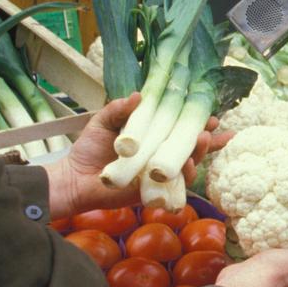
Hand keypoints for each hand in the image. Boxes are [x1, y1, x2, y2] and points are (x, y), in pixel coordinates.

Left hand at [44, 93, 233, 219]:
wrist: (74, 178)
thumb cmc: (89, 149)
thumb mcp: (103, 121)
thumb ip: (119, 108)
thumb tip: (139, 95)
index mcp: (151, 138)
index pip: (179, 129)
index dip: (197, 123)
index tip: (212, 116)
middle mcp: (158, 156)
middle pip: (190, 148)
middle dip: (207, 139)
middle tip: (213, 129)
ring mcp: (157, 174)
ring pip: (187, 165)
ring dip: (199, 154)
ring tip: (203, 140)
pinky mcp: (153, 190)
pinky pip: (174, 185)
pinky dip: (183, 175)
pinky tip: (188, 164)